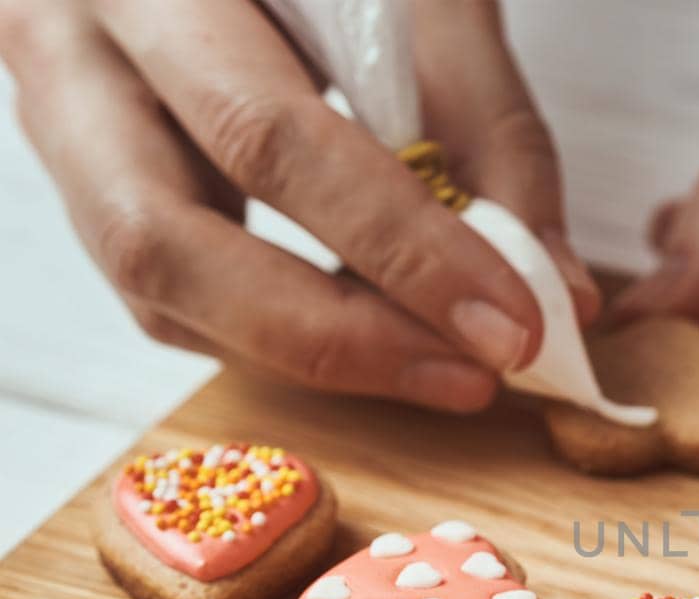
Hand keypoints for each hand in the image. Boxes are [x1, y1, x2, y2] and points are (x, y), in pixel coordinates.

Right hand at [0, 0, 598, 411]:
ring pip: (154, 286)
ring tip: (442, 368)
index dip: (399, 248)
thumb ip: (489, 126)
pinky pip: (167, 291)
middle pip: (169, 240)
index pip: (267, 136)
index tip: (510, 323)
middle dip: (341, 334)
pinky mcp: (88, 174)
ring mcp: (59, 115)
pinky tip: (375, 334)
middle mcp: (69, 45)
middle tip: (471, 374)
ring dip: (311, 353)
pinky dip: (277, 332)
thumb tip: (561, 293)